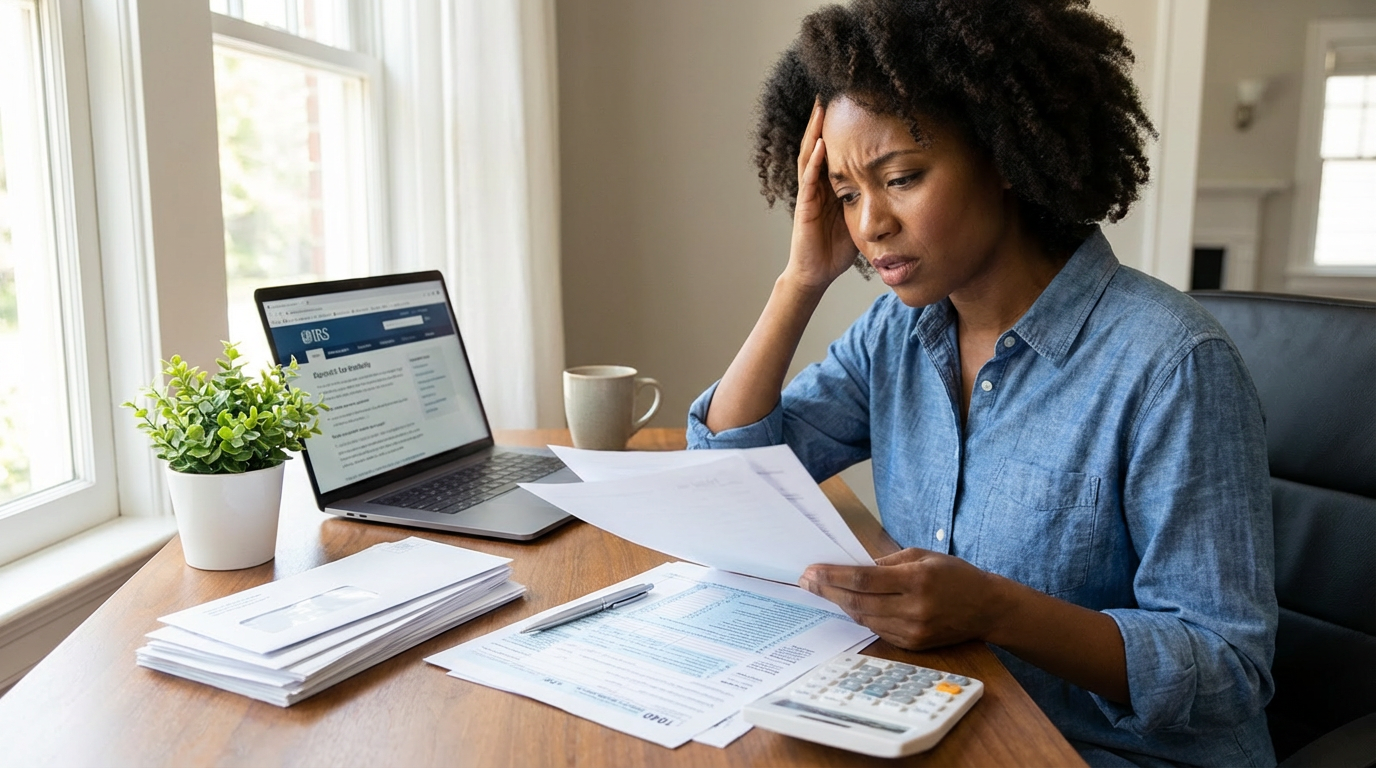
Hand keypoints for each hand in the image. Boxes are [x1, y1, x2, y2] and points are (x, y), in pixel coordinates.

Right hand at [784, 99, 859, 292]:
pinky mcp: (805, 208)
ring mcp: (809, 195)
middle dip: (823, 119)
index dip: (840, 127)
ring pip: (810, 155)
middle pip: (819, 144)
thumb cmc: (837, 248)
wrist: (816, 273)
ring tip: (821, 107)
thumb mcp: (860, 216)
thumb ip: (873, 198)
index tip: (850, 103)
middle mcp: (818, 185)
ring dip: (815, 131)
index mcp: (831, 185)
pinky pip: (809, 181)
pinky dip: (815, 162)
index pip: (836, 149)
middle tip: (831, 91)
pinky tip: (822, 145)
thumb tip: (901, 186)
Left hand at [798, 548, 1008, 650]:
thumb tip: (851, 566)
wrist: (987, 608)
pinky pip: (877, 629)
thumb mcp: (922, 556)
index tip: (811, 570)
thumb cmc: (955, 575)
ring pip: (864, 618)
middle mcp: (913, 608)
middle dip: (827, 590)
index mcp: (916, 580)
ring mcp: (913, 630)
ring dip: (840, 603)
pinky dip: (860, 616)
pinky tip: (848, 604)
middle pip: (857, 601)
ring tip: (822, 589)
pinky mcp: (913, 644)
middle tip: (806, 580)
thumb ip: (886, 561)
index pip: (863, 579)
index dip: (833, 576)